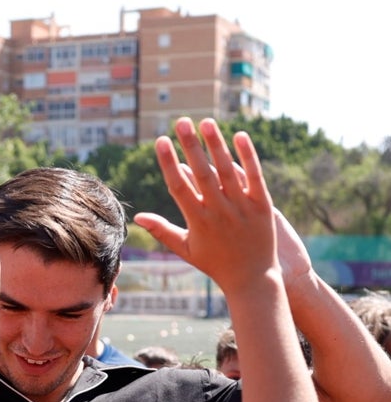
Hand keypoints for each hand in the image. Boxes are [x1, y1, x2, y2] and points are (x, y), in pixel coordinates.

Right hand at [134, 117, 279, 295]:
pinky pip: (254, 176)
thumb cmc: (215, 263)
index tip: (160, 141)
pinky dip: (248, 156)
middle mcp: (218, 212)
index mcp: (198, 221)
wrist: (251, 279)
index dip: (169, 162)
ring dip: (216, 145)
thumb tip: (138, 217)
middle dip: (190, 146)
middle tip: (181, 121)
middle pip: (201, 173)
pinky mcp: (263, 206)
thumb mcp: (186, 249)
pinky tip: (240, 136)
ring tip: (206, 122)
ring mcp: (241, 207)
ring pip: (227, 170)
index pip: (179, 186)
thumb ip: (162, 230)